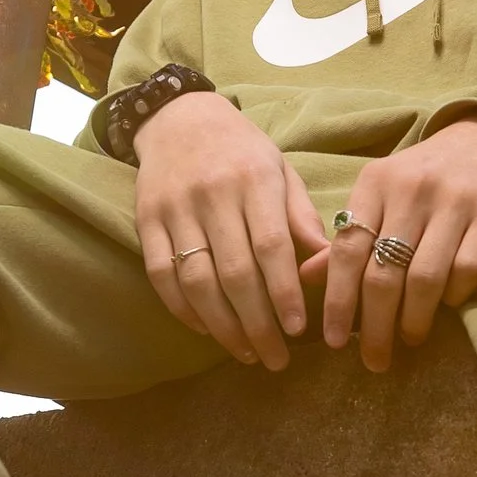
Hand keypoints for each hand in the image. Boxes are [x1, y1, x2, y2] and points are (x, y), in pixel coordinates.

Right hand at [134, 92, 328, 369]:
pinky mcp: (147, 220)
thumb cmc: (242, 150)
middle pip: (235, 273)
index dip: (284, 293)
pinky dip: (183, 310)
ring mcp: (176, 208)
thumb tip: (329, 265)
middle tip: (276, 359)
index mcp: (255, 180)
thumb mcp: (280, 170)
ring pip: (197, 281)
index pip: (272, 247)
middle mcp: (213, 195)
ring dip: (223, 327)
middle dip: (258, 324)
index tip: (298, 330)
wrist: (178, 117)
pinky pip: (161, 275)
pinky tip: (207, 330)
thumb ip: (301, 218)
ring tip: (246, 353)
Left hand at [304, 116, 476, 371]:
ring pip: (423, 278)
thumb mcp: (381, 193)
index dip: (337, 302)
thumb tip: (303, 278)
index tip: (334, 341)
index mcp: (376, 183)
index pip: (347, 251)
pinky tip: (448, 305)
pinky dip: (454, 297)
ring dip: (413, 319)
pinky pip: (466, 269)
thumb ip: (348, 234)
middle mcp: (412, 189)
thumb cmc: (427, 176)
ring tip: (409, 338)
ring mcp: (455, 200)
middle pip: (382, 273)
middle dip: (374, 327)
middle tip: (373, 359)